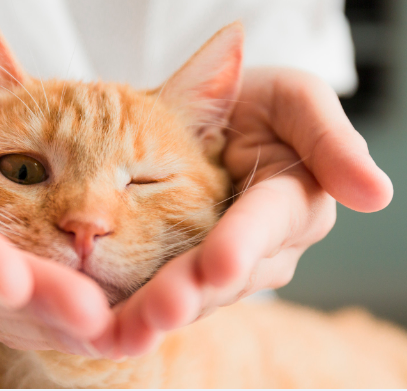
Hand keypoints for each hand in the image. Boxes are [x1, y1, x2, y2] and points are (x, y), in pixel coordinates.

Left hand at [103, 67, 393, 356]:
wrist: (213, 113)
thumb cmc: (257, 101)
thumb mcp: (297, 100)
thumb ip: (331, 139)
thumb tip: (376, 194)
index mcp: (291, 203)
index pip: (267, 224)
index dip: (244, 243)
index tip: (219, 263)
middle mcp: (262, 246)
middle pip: (226, 272)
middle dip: (193, 291)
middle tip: (161, 308)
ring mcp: (222, 261)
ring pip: (194, 291)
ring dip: (161, 309)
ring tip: (130, 325)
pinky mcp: (185, 267)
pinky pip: (163, 290)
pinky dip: (136, 308)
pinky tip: (112, 325)